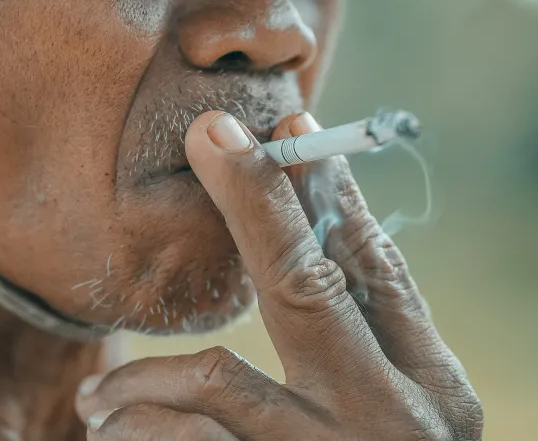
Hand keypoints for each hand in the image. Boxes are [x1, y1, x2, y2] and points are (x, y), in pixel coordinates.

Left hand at [75, 111, 482, 439]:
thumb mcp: (398, 425)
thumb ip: (363, 351)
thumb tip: (305, 230)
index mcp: (438, 397)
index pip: (381, 271)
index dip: (326, 194)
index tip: (279, 128)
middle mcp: (398, 429)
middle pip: (312, 288)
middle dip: (257, 200)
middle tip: (209, 132)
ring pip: (222, 383)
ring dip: (146, 383)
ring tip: (100, 409)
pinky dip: (140, 434)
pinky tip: (116, 439)